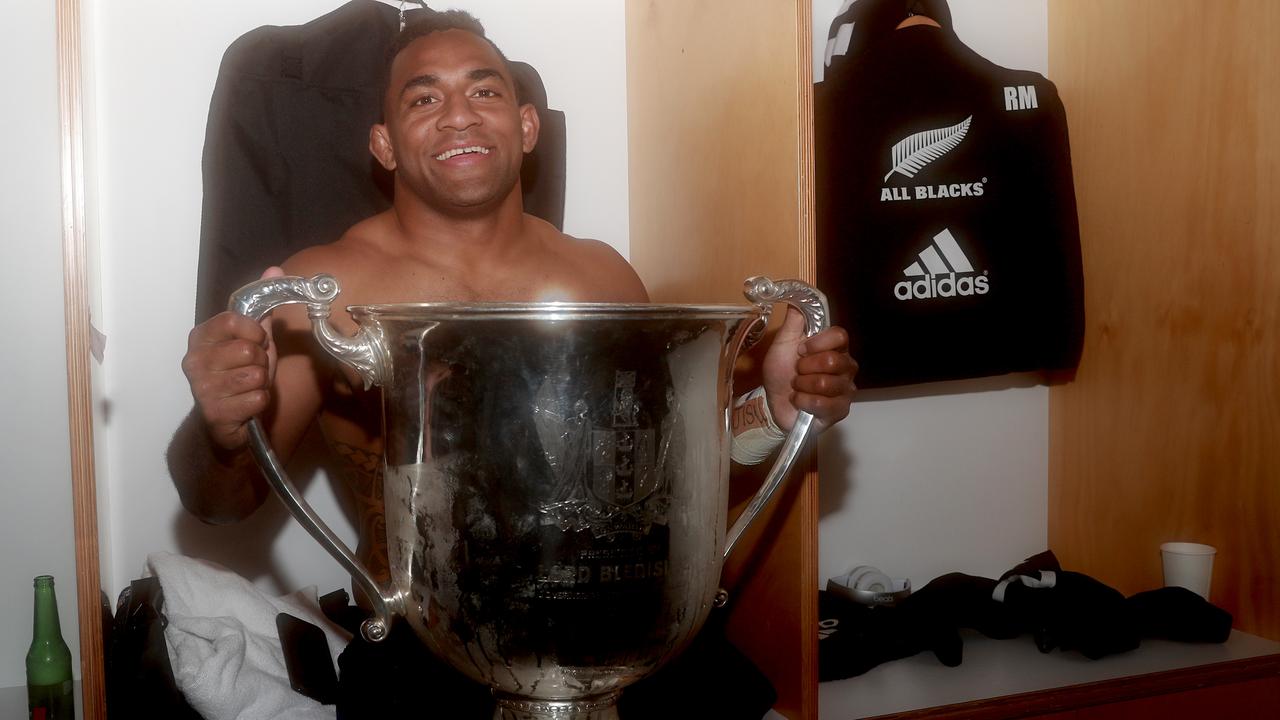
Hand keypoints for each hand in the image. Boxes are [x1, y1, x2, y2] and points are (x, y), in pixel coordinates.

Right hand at [180, 267, 283, 448]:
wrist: (229, 422)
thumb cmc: (240, 376)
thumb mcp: (255, 341)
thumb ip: (263, 308)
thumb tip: (274, 270)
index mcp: (201, 337)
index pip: (232, 320)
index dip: (254, 331)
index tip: (257, 340)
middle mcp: (194, 360)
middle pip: (248, 349)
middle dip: (260, 362)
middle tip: (252, 370)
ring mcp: (200, 388)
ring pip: (254, 376)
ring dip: (261, 384)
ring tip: (248, 388)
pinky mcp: (213, 412)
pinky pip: (256, 398)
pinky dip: (259, 402)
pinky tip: (246, 405)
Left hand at [761, 307, 857, 432]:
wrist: (773, 402)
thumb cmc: (781, 371)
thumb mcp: (783, 344)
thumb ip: (794, 323)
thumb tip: (798, 298)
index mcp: (835, 347)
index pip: (840, 336)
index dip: (818, 342)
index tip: (800, 350)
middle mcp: (846, 367)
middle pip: (832, 360)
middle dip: (805, 368)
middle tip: (797, 372)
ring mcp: (845, 389)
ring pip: (825, 383)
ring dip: (802, 386)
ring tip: (797, 387)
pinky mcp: (840, 410)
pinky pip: (823, 404)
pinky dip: (803, 402)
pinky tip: (800, 401)